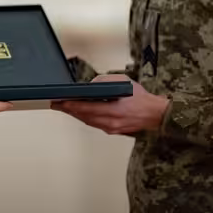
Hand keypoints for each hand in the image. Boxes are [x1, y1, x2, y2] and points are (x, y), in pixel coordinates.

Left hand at [51, 75, 168, 134]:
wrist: (155, 114)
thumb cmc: (141, 98)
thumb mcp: (123, 82)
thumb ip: (105, 82)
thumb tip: (90, 86)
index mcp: (114, 110)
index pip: (87, 109)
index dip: (72, 106)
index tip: (61, 102)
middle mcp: (111, 122)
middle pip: (84, 117)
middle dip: (69, 110)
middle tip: (56, 104)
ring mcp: (112, 128)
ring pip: (88, 122)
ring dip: (75, 115)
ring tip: (64, 108)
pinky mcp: (113, 130)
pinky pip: (95, 124)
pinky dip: (85, 118)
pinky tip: (79, 113)